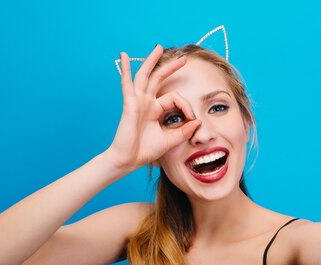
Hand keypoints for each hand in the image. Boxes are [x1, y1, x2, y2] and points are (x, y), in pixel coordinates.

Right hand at [105, 45, 201, 169]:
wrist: (128, 160)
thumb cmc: (146, 151)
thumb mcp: (171, 140)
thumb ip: (184, 130)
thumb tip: (198, 121)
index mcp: (156, 110)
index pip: (175, 98)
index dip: (187, 106)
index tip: (193, 119)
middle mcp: (146, 102)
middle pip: (159, 79)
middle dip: (171, 67)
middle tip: (184, 58)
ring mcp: (137, 101)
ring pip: (145, 76)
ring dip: (151, 61)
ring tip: (158, 47)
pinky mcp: (129, 104)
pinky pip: (127, 83)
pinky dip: (125, 69)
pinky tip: (123, 56)